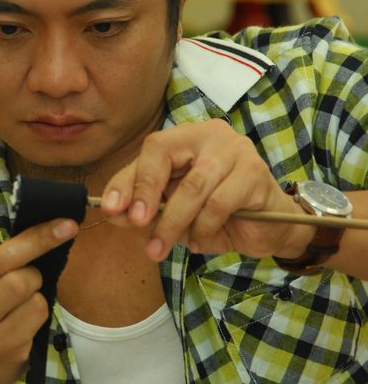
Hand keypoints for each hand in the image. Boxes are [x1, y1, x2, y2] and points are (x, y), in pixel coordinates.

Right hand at [0, 214, 77, 383]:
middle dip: (39, 240)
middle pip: (0, 263)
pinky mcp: (1, 348)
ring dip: (34, 280)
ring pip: (24, 284)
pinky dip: (38, 304)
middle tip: (66, 226)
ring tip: (21, 291)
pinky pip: (36, 309)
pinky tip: (23, 316)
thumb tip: (39, 229)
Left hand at [101, 119, 311, 261]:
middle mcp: (209, 134)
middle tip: (136, 224)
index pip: (151, 150)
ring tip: (160, 248)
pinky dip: (203, 227)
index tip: (112, 209)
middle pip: (165, 155)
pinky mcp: (254, 172)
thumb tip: (114, 212)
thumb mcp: (174, 211)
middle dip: (147, 193)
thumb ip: (145, 208)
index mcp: (186, 137)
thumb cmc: (219, 214)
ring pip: (192, 185)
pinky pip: (218, 203)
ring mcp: (235, 149)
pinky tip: (200, 242)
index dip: (128, 179)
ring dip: (172, 222)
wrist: (272, 226)